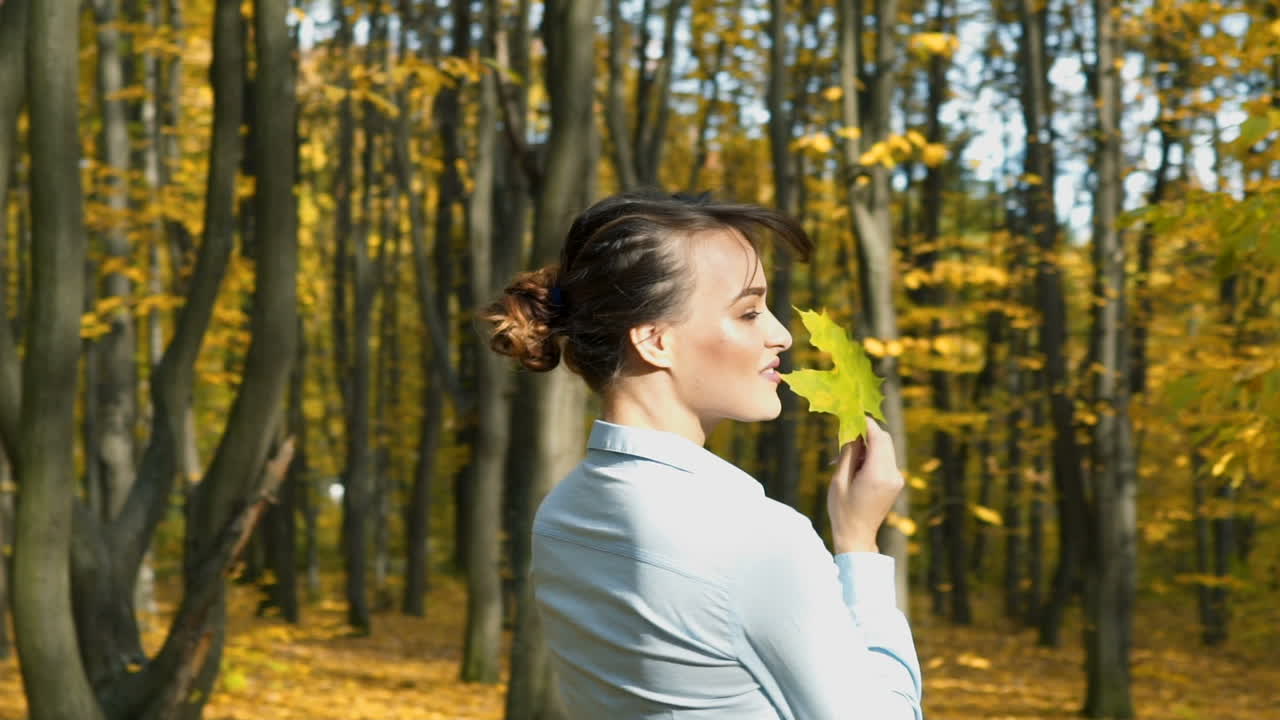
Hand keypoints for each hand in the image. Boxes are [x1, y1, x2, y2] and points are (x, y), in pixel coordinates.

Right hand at [827, 418, 903, 553]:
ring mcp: (897, 479)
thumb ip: (849, 453)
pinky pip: (886, 460)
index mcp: (878, 473)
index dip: (865, 423)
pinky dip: (873, 456)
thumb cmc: (843, 510)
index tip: (852, 415)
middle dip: (867, 433)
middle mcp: (892, 474)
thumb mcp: (840, 480)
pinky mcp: (896, 483)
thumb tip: (853, 431)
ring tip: (848, 457)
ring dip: (869, 445)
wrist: (857, 536)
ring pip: (886, 448)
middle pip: (884, 440)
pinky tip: (856, 467)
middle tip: (846, 435)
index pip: (878, 437)